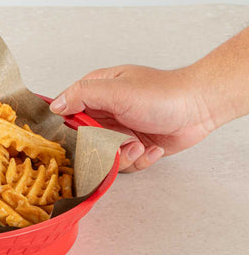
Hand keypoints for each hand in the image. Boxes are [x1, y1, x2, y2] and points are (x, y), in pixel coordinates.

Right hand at [49, 65, 215, 171]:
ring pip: (105, 157)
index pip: (67, 113)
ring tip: (139, 146)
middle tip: (118, 143)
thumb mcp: (116, 90)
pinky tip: (152, 148)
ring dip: (124, 157)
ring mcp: (120, 131)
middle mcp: (105, 113)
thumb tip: (54, 106)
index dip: (69, 129)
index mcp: (96, 93)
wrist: (200, 107)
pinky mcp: (135, 147)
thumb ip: (82, 95)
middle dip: (102, 149)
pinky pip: (127, 164)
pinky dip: (141, 160)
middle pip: (85, 142)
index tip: (79, 139)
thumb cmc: (162, 93)